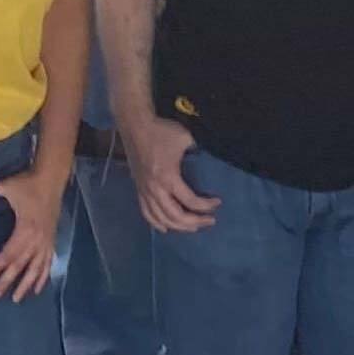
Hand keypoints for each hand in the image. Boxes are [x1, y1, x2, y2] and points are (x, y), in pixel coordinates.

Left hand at [0, 168, 61, 300]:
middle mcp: (37, 240)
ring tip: (16, 299)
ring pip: (36, 269)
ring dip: (26, 285)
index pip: (8, 254)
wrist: (51, 179)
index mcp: (25, 229)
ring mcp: (46, 242)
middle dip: (7, 281)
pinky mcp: (52, 241)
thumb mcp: (7, 186)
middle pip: (20, 266)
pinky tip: (38, 289)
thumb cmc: (27, 184)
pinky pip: (48, 263)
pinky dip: (43, 277)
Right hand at [127, 116, 218, 233]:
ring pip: (161, 219)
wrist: (135, 125)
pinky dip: (156, 223)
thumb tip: (212, 155)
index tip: (218, 202)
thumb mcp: (186, 138)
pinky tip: (165, 229)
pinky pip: (146, 213)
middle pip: (176, 217)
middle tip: (210, 221)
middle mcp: (155, 189)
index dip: (206, 206)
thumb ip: (199, 149)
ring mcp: (144, 191)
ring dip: (178, 227)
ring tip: (193, 227)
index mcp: (168, 178)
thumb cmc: (161, 131)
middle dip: (195, 222)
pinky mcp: (138, 189)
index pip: (190, 201)